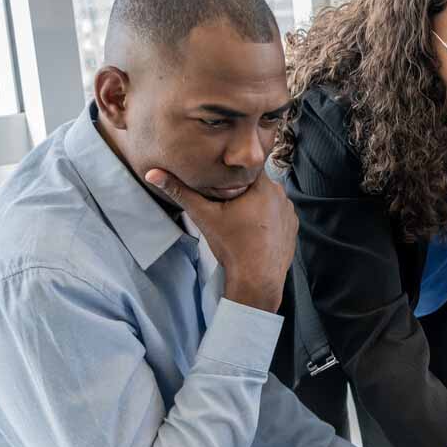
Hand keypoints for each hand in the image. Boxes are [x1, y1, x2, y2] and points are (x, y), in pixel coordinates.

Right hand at [145, 168, 296, 312]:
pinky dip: (267, 219)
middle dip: (241, 191)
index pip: (244, 168)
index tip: (221, 185)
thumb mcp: (204, 216)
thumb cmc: (232, 246)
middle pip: (256, 183)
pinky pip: (277, 214)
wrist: (257, 279)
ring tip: (240, 220)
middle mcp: (281, 193)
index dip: (230, 175)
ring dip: (255, 204)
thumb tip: (152, 173)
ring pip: (267, 199)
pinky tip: (254, 230)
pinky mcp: (293, 226)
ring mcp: (289, 211)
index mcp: (262, 184)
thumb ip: (180, 192)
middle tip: (227, 206)